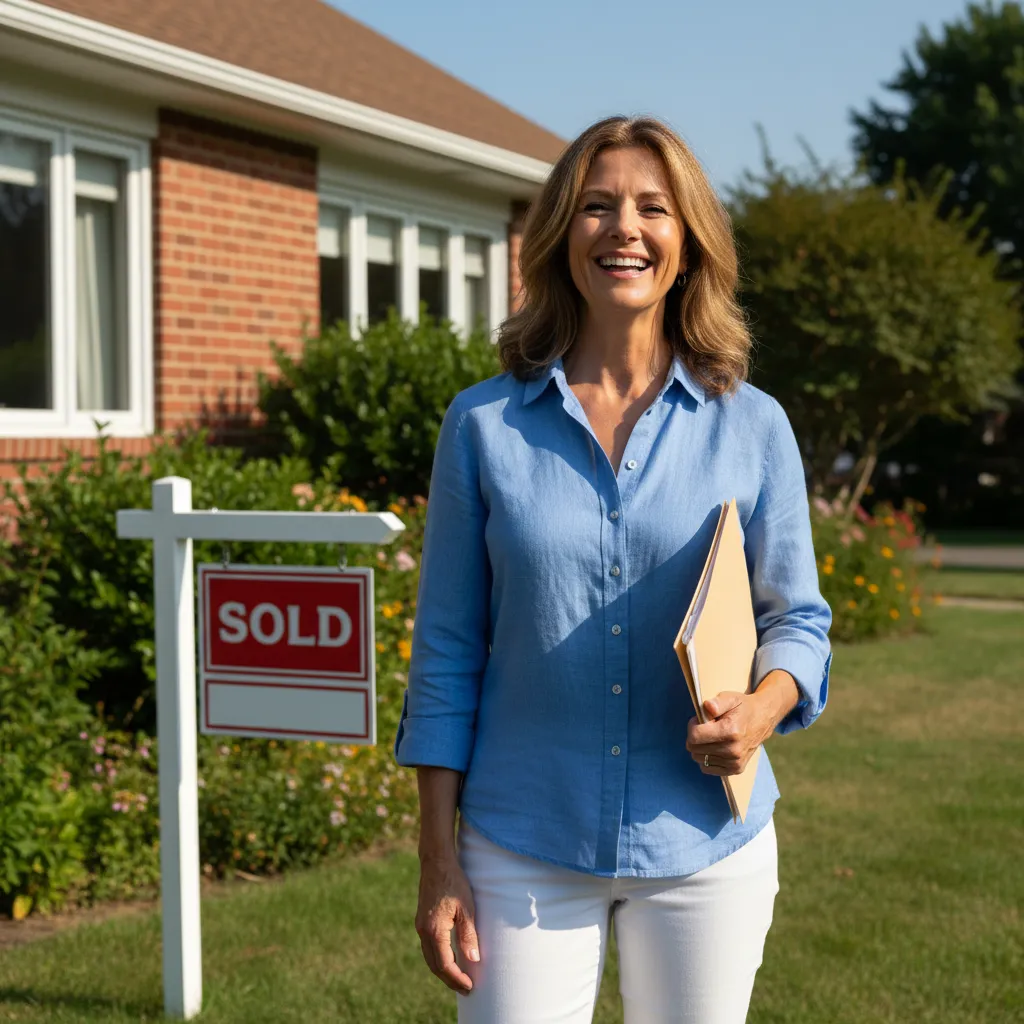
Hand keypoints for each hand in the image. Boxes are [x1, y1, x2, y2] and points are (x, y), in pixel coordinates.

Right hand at [415, 855, 479, 994]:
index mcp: (434, 930)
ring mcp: (420, 926)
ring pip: (430, 957)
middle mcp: (423, 931)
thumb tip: (473, 960)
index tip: (470, 986)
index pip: (445, 964)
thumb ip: (469, 935)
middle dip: (450, 980)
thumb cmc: (454, 882)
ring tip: (459, 978)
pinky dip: (438, 958)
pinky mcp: (422, 921)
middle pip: (434, 965)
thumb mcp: (466, 907)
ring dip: (443, 971)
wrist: (436, 862)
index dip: (457, 978)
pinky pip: (428, 947)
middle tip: (466, 989)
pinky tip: (450, 958)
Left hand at [686, 690, 774, 776]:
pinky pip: (707, 768)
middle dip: (695, 736)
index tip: (698, 720)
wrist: (763, 719)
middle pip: (694, 749)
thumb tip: (707, 706)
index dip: (692, 726)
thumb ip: (717, 702)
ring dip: (700, 747)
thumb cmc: (743, 707)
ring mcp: (735, 762)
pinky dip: (706, 757)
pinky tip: (714, 747)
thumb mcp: (730, 698)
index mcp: (731, 732)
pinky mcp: (735, 769)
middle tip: (706, 727)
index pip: (695, 737)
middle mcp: (733, 750)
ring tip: (712, 736)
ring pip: (699, 758)